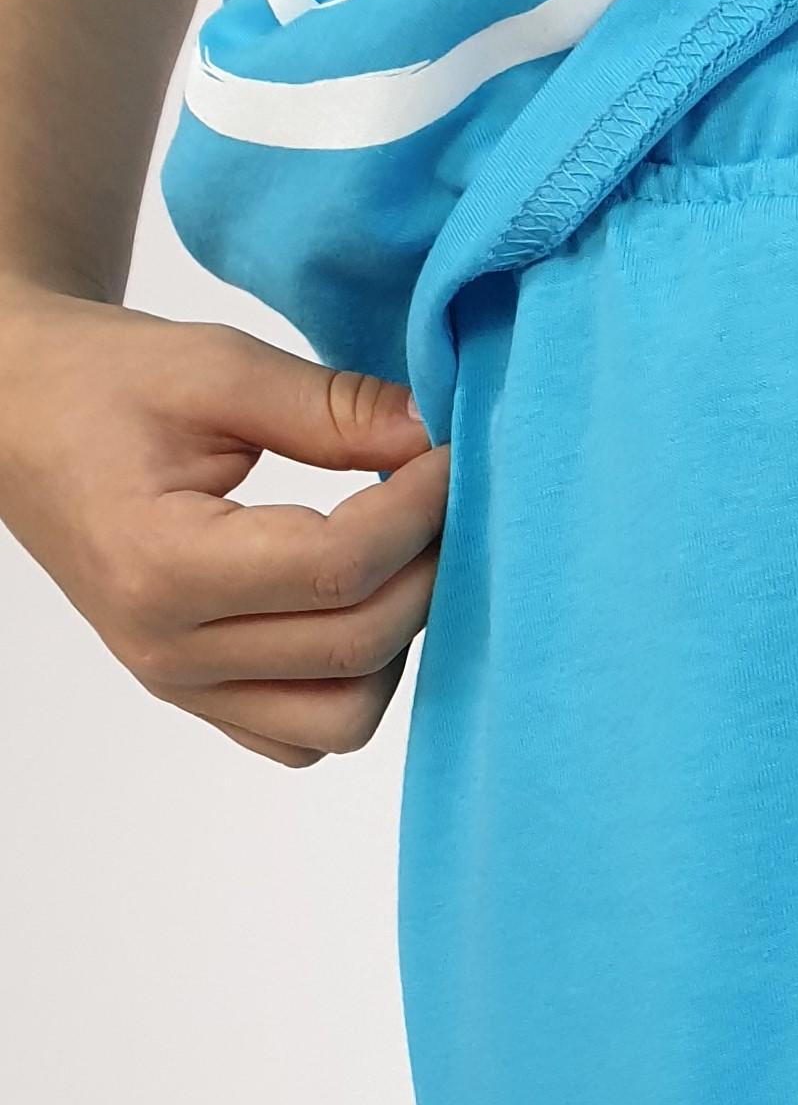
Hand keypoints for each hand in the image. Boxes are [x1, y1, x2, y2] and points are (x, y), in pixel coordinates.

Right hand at [0, 286, 446, 767]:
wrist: (16, 418)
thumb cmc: (98, 385)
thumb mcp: (213, 368)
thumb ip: (330, 407)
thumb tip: (434, 435)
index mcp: (160, 565)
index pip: (337, 569)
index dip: (417, 514)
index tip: (447, 459)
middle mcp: (168, 649)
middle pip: (355, 647)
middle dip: (425, 571)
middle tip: (441, 503)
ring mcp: (179, 686)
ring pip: (342, 718)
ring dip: (397, 642)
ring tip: (398, 558)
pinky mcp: (195, 698)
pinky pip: (302, 737)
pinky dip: (349, 686)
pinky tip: (354, 605)